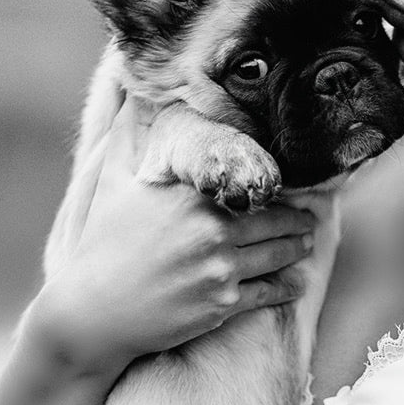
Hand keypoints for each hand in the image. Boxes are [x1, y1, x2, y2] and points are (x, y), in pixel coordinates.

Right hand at [37, 99, 316, 370]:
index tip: (286, 185)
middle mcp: (212, 230)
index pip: (249, 183)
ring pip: (278, 255)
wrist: (94, 312)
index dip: (273, 185)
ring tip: (306, 244)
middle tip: (310, 219)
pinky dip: (286, 288)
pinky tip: (296, 284)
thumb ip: (129, 132)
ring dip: (297, 250)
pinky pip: (268, 292)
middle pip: (274, 220)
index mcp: (192, 195)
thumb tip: (132, 91)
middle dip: (298, 221)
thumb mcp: (112, 180)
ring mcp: (221, 268)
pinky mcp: (223, 304)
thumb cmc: (102, 243)